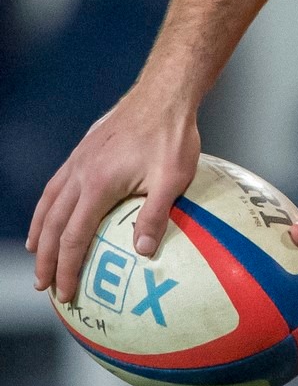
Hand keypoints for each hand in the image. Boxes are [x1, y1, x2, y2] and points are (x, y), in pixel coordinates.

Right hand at [26, 83, 201, 303]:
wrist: (164, 93)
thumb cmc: (173, 135)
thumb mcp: (173, 178)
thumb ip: (155, 215)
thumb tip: (143, 252)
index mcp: (99, 184)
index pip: (74, 237)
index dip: (67, 268)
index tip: (65, 292)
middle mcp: (81, 173)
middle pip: (53, 224)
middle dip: (46, 258)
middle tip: (44, 286)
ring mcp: (80, 159)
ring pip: (49, 202)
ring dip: (41, 232)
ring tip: (36, 253)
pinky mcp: (85, 149)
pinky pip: (57, 183)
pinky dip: (48, 204)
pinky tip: (53, 212)